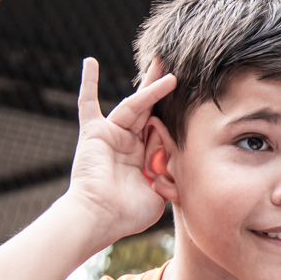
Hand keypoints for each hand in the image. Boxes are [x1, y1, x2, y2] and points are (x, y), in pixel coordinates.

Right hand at [65, 57, 176, 243]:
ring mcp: (110, 136)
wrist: (99, 217)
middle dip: (162, 90)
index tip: (192, 107)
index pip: (162, 132)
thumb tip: (182, 167)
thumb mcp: (158, 194)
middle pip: (149, 111)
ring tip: (165, 68)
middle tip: (175, 68)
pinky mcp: (94, 133)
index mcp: (142, 158)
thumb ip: (169, 178)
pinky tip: (90, 62)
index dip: (175, 125)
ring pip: (134, 106)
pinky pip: (87, 104)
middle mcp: (127, 144)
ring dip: (150, 88)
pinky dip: (88, 83)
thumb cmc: (127, 213)